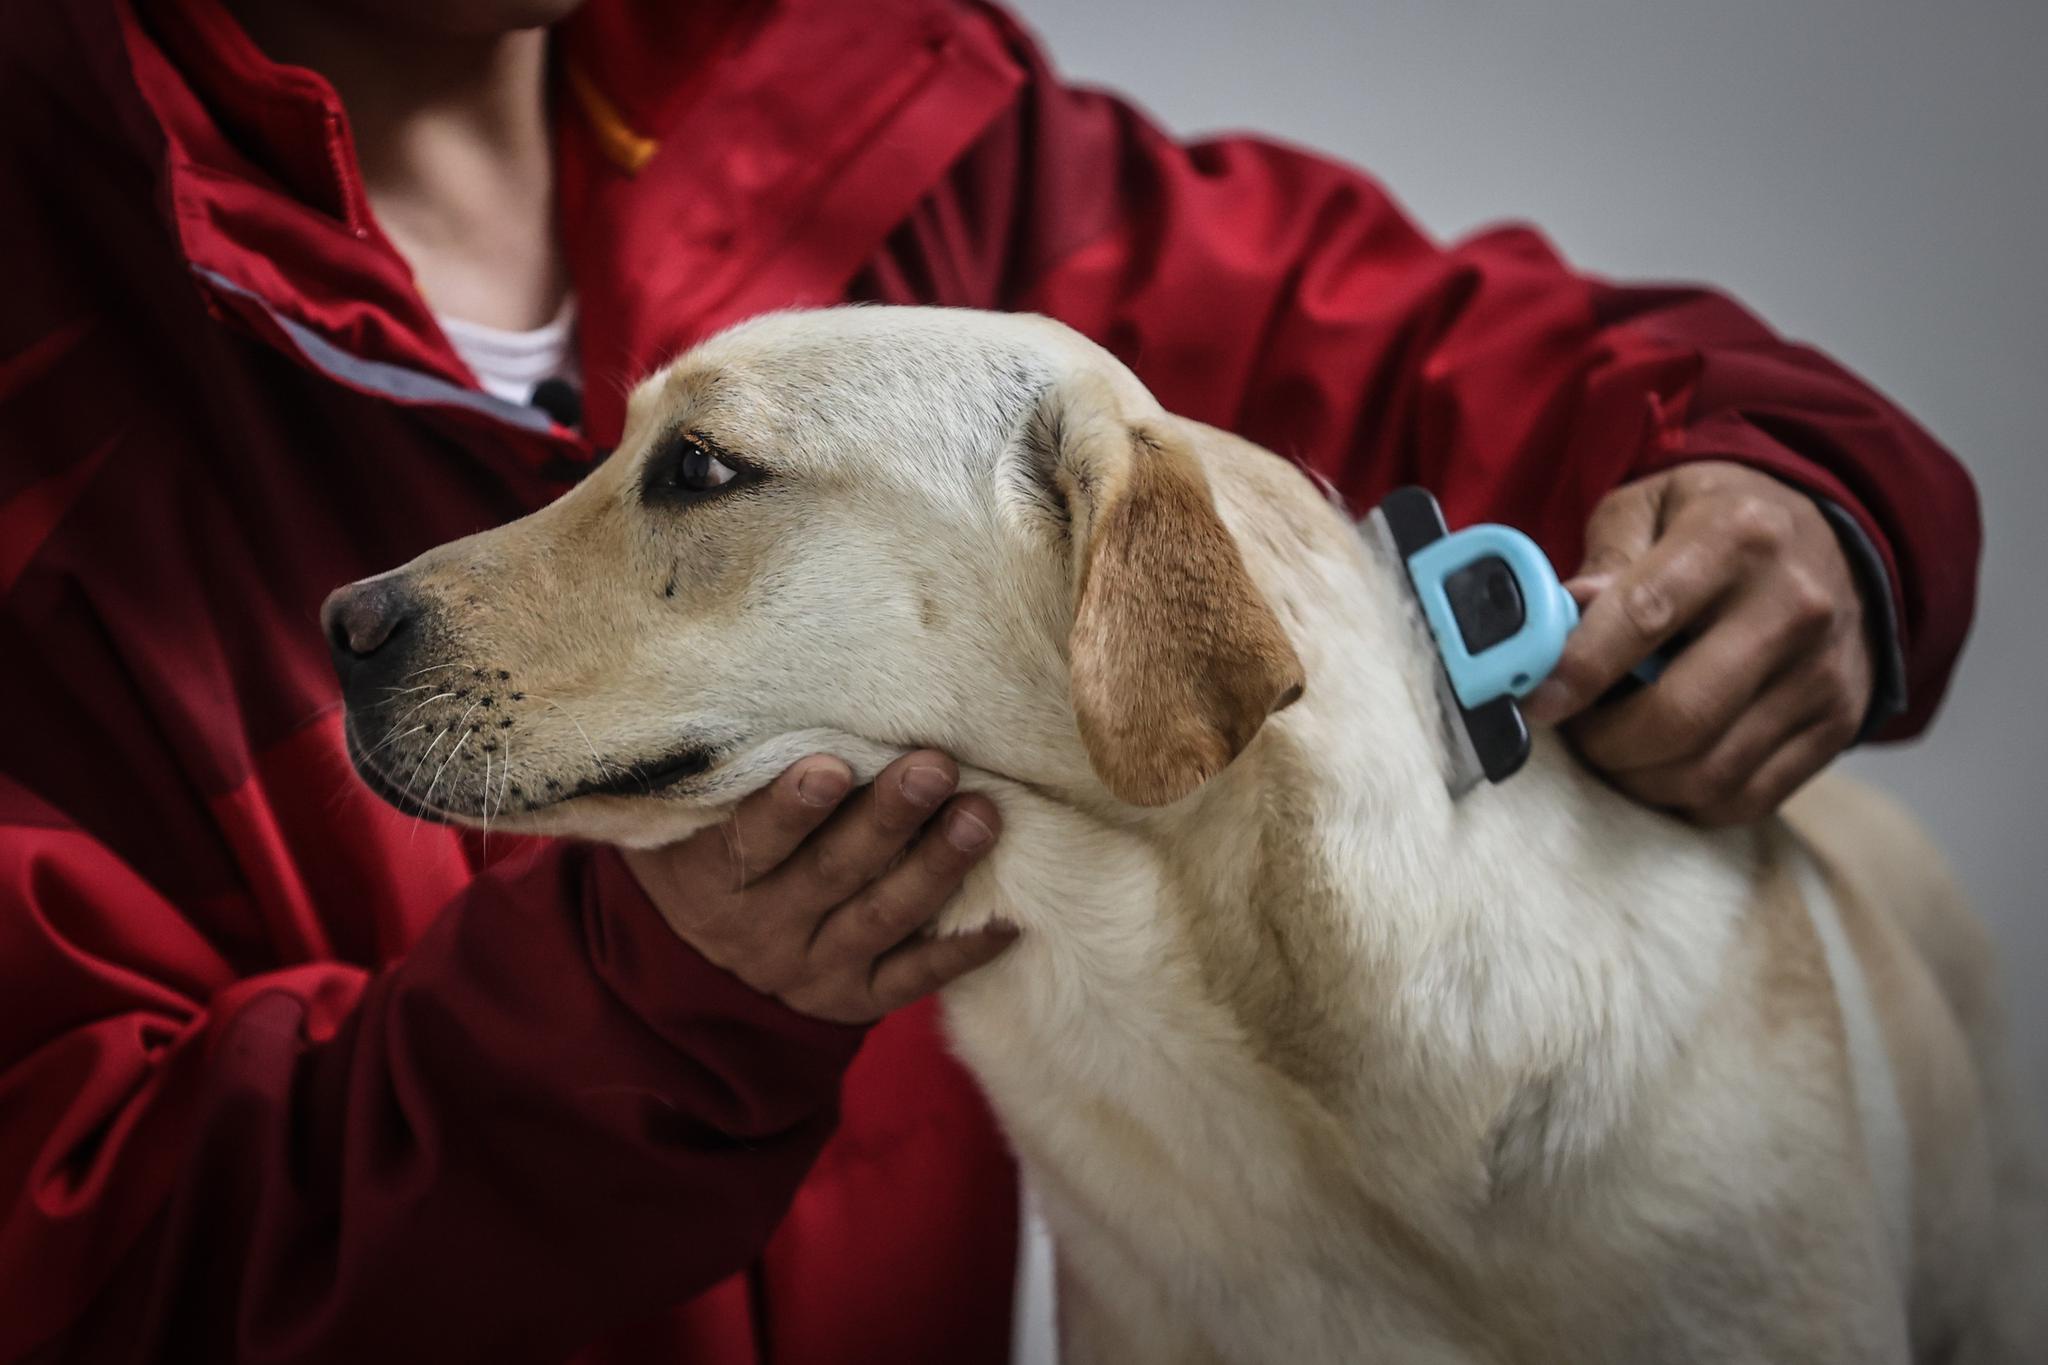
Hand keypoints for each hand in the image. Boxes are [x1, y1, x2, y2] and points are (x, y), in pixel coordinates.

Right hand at [620, 751, 1011, 1023]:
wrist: (698, 962)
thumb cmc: (707, 848)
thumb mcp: (689, 817)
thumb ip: (729, 770)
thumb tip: (789, 685)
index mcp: (711, 878)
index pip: (753, 839)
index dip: (792, 808)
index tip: (833, 767)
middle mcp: (762, 929)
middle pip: (832, 872)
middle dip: (888, 819)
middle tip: (935, 767)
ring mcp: (811, 969)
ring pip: (880, 919)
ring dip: (936, 868)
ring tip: (982, 817)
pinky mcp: (854, 998)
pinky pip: (912, 978)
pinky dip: (960, 952)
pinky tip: (1007, 918)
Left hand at [1522, 462, 1873, 825]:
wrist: (1837, 544)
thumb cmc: (1719, 524)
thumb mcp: (1653, 506)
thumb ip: (1604, 561)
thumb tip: (1557, 621)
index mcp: (1738, 537)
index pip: (1646, 617)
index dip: (1579, 670)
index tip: (1537, 701)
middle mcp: (1793, 607)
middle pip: (1680, 715)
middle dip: (1604, 742)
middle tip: (1574, 729)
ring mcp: (1821, 675)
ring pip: (1709, 772)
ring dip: (1637, 777)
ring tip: (1611, 746)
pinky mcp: (1837, 726)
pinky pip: (1745, 798)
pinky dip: (1684, 799)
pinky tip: (1659, 766)